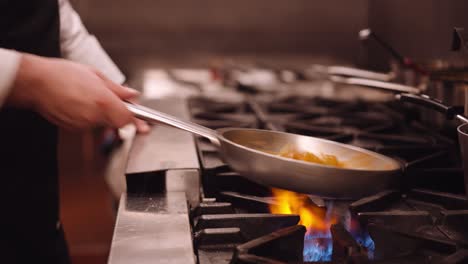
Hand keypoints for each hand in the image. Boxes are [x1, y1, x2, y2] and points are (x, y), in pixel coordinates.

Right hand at [7, 53, 135, 129]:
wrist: (36, 83)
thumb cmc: (62, 74)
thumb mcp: (96, 75)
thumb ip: (117, 89)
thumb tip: (132, 95)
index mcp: (104, 102)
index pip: (128, 119)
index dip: (137, 121)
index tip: (146, 124)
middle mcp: (95, 117)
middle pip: (117, 123)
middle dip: (119, 114)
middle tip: (114, 101)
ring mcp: (83, 124)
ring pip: (103, 124)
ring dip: (103, 115)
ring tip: (91, 97)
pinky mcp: (74, 128)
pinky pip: (89, 125)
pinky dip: (90, 117)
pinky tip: (81, 104)